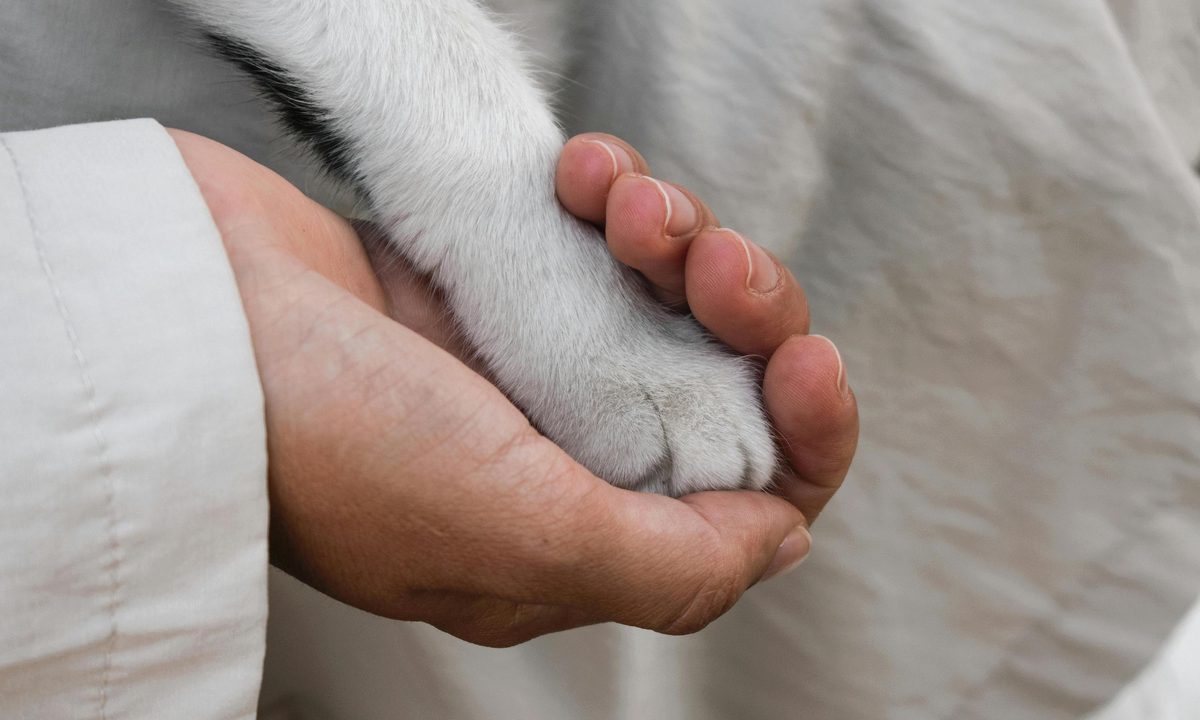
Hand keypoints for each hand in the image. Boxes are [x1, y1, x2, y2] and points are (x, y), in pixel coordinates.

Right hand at [170, 128, 857, 645]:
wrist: (184, 315)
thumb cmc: (326, 436)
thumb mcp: (515, 532)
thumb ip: (668, 562)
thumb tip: (778, 539)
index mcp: (570, 540)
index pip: (741, 504)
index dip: (799, 431)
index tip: (800, 359)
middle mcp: (557, 459)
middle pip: (719, 385)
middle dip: (742, 311)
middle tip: (704, 262)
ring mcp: (528, 363)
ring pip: (668, 298)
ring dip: (676, 236)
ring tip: (625, 204)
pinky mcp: (498, 281)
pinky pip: (601, 236)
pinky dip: (612, 197)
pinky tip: (582, 176)